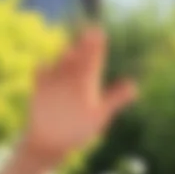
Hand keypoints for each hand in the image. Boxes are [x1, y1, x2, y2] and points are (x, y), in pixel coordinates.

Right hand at [18, 28, 136, 164]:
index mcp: (86, 78)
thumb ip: (116, 99)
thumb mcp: (99, 115)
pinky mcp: (40, 86)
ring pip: (59, 63)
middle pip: (77, 57)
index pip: (93, 59)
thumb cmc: (78, 128)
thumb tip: (134, 87)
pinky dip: (43, 70)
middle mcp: (71, 76)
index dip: (97, 46)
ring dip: (65, 57)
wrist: (51, 140)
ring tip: (72, 53)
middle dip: (84, 46)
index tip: (100, 33)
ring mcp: (54, 79)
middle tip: (92, 33)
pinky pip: (41, 74)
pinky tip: (45, 67)